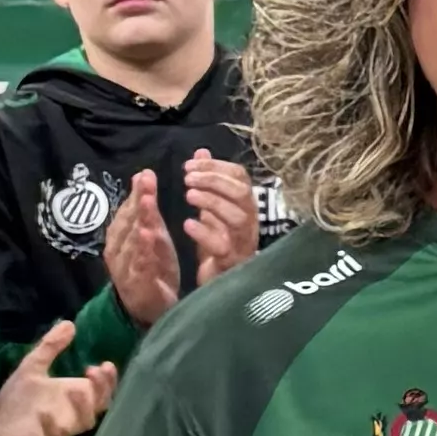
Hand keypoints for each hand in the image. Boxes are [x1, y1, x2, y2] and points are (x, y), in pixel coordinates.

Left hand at [0, 319, 120, 435]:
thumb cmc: (18, 398)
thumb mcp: (32, 367)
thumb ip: (50, 347)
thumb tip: (69, 323)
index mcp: (75, 395)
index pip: (102, 389)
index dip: (109, 379)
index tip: (105, 363)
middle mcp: (75, 413)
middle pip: (101, 405)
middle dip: (102, 389)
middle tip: (95, 372)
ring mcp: (64, 430)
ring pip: (84, 423)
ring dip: (83, 406)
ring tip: (75, 390)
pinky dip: (53, 428)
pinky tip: (45, 413)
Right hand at [104, 168, 184, 326]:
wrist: (150, 308)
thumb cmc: (152, 267)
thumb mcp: (154, 236)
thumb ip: (148, 210)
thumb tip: (143, 176)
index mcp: (120, 237)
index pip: (127, 211)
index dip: (136, 193)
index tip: (146, 174)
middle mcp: (117, 250)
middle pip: (126, 223)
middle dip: (136, 202)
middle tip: (147, 183)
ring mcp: (124, 268)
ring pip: (130, 242)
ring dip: (138, 221)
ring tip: (147, 203)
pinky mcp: (135, 285)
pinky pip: (138, 265)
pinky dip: (142, 251)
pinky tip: (148, 236)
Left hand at [179, 153, 260, 286]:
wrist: (221, 284)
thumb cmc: (218, 243)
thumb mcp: (212, 209)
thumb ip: (209, 182)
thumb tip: (201, 151)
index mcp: (245, 206)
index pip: (240, 177)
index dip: (217, 166)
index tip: (190, 164)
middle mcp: (249, 222)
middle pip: (241, 194)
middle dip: (213, 181)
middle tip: (187, 179)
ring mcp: (242, 243)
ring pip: (236, 217)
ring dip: (211, 202)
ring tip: (187, 197)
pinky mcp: (231, 262)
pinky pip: (222, 245)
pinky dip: (205, 232)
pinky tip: (188, 224)